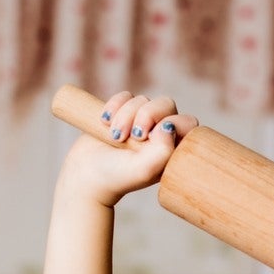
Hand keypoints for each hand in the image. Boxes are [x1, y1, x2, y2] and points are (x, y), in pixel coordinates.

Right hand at [58, 91, 198, 206]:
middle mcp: (159, 134)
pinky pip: (125, 96)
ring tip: (115, 137)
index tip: (152, 139)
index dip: (173, 124)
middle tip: (134, 136)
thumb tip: (168, 126)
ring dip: (125, 115)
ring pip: (142, 100)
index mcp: (172, 149)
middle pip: (166, 104)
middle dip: (147, 115)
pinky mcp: (122, 113)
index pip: (187, 123)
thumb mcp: (144, 170)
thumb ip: (163, 151)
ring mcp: (141, 122)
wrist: (86, 175)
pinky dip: (114, 106)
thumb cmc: (117, 177)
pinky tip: (104, 122)